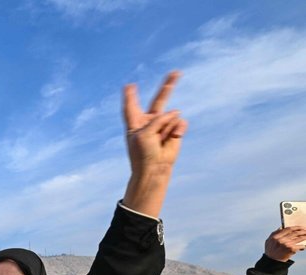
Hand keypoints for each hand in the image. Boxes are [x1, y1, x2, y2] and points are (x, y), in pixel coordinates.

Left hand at [121, 71, 188, 216]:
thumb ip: (158, 120)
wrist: (154, 168)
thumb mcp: (144, 134)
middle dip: (167, 87)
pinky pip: (179, 123)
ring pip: (170, 116)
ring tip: (160, 141)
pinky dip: (176, 130)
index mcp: (135, 123)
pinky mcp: (175, 131)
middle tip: (176, 72)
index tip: (129, 85)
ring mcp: (164, 126)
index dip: (131, 96)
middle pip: (159, 101)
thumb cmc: (143, 153)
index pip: (132, 107)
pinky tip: (171, 139)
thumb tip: (177, 112)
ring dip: (166, 128)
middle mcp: (150, 122)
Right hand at [265, 227, 305, 261]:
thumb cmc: (270, 251)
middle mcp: (281, 239)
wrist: (272, 262)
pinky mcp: (291, 249)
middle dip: (302, 231)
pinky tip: (304, 245)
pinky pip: (300, 246)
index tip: (300, 227)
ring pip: (299, 238)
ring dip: (305, 236)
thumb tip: (281, 227)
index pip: (288, 229)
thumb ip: (274, 234)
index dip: (295, 227)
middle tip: (305, 230)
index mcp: (275, 237)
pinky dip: (303, 246)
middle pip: (295, 233)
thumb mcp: (269, 241)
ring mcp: (287, 244)